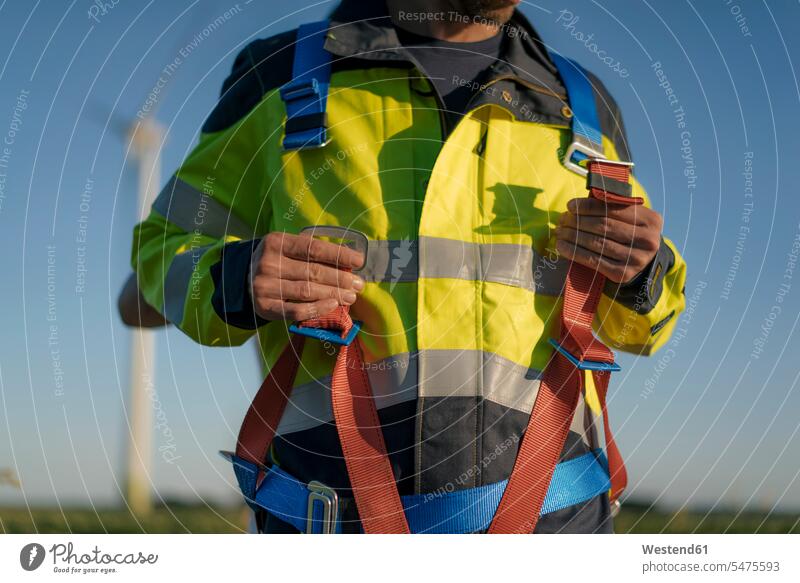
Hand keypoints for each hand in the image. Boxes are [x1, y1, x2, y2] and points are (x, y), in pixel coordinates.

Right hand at [249, 232, 364, 321]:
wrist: (243, 279)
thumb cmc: (277, 261)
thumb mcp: (288, 249)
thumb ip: (313, 252)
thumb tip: (349, 261)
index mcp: (277, 242)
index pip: (313, 248)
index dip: (338, 254)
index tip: (359, 261)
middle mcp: (269, 263)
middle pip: (313, 271)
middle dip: (340, 278)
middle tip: (358, 284)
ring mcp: (265, 285)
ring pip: (307, 291)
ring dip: (333, 294)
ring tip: (350, 296)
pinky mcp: (265, 306)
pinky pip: (295, 310)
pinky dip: (316, 309)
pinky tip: (331, 305)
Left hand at [555, 198, 662, 283]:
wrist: (642, 262)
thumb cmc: (630, 234)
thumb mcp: (629, 217)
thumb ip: (610, 207)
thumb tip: (575, 206)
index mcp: (650, 220)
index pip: (613, 209)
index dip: (588, 207)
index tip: (570, 205)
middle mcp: (647, 240)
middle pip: (603, 226)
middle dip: (578, 222)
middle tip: (562, 220)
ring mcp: (636, 259)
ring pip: (597, 243)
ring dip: (573, 236)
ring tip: (560, 232)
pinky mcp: (623, 274)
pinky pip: (593, 260)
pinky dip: (574, 252)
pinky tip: (562, 247)